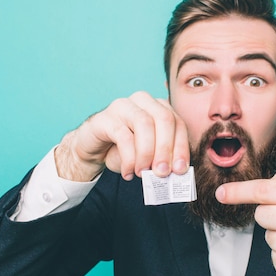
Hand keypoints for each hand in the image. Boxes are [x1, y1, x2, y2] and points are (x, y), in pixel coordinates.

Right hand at [55, 91, 189, 181]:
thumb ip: (163, 160)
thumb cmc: (125, 150)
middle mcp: (143, 101)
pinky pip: (123, 135)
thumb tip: (177, 171)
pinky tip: (128, 172)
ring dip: (147, 153)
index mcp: (160, 107)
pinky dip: (129, 158)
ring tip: (143, 173)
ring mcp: (123, 106)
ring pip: (144, 123)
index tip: (180, 170)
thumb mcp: (149, 157)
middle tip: (162, 172)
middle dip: (166, 149)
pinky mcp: (105, 117)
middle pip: (164, 119)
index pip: (178, 123)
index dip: (181, 147)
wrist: (95, 150)